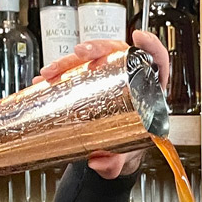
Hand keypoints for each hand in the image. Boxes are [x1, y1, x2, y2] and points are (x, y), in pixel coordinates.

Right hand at [36, 32, 169, 180]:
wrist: (113, 154)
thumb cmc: (128, 148)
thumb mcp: (124, 157)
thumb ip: (116, 163)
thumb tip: (100, 162)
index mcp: (148, 92)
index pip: (156, 62)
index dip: (150, 46)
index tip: (139, 38)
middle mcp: (129, 79)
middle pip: (117, 53)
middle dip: (97, 48)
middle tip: (81, 53)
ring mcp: (108, 78)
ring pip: (92, 60)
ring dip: (70, 62)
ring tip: (52, 71)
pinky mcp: (90, 83)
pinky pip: (76, 72)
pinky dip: (60, 74)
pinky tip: (46, 79)